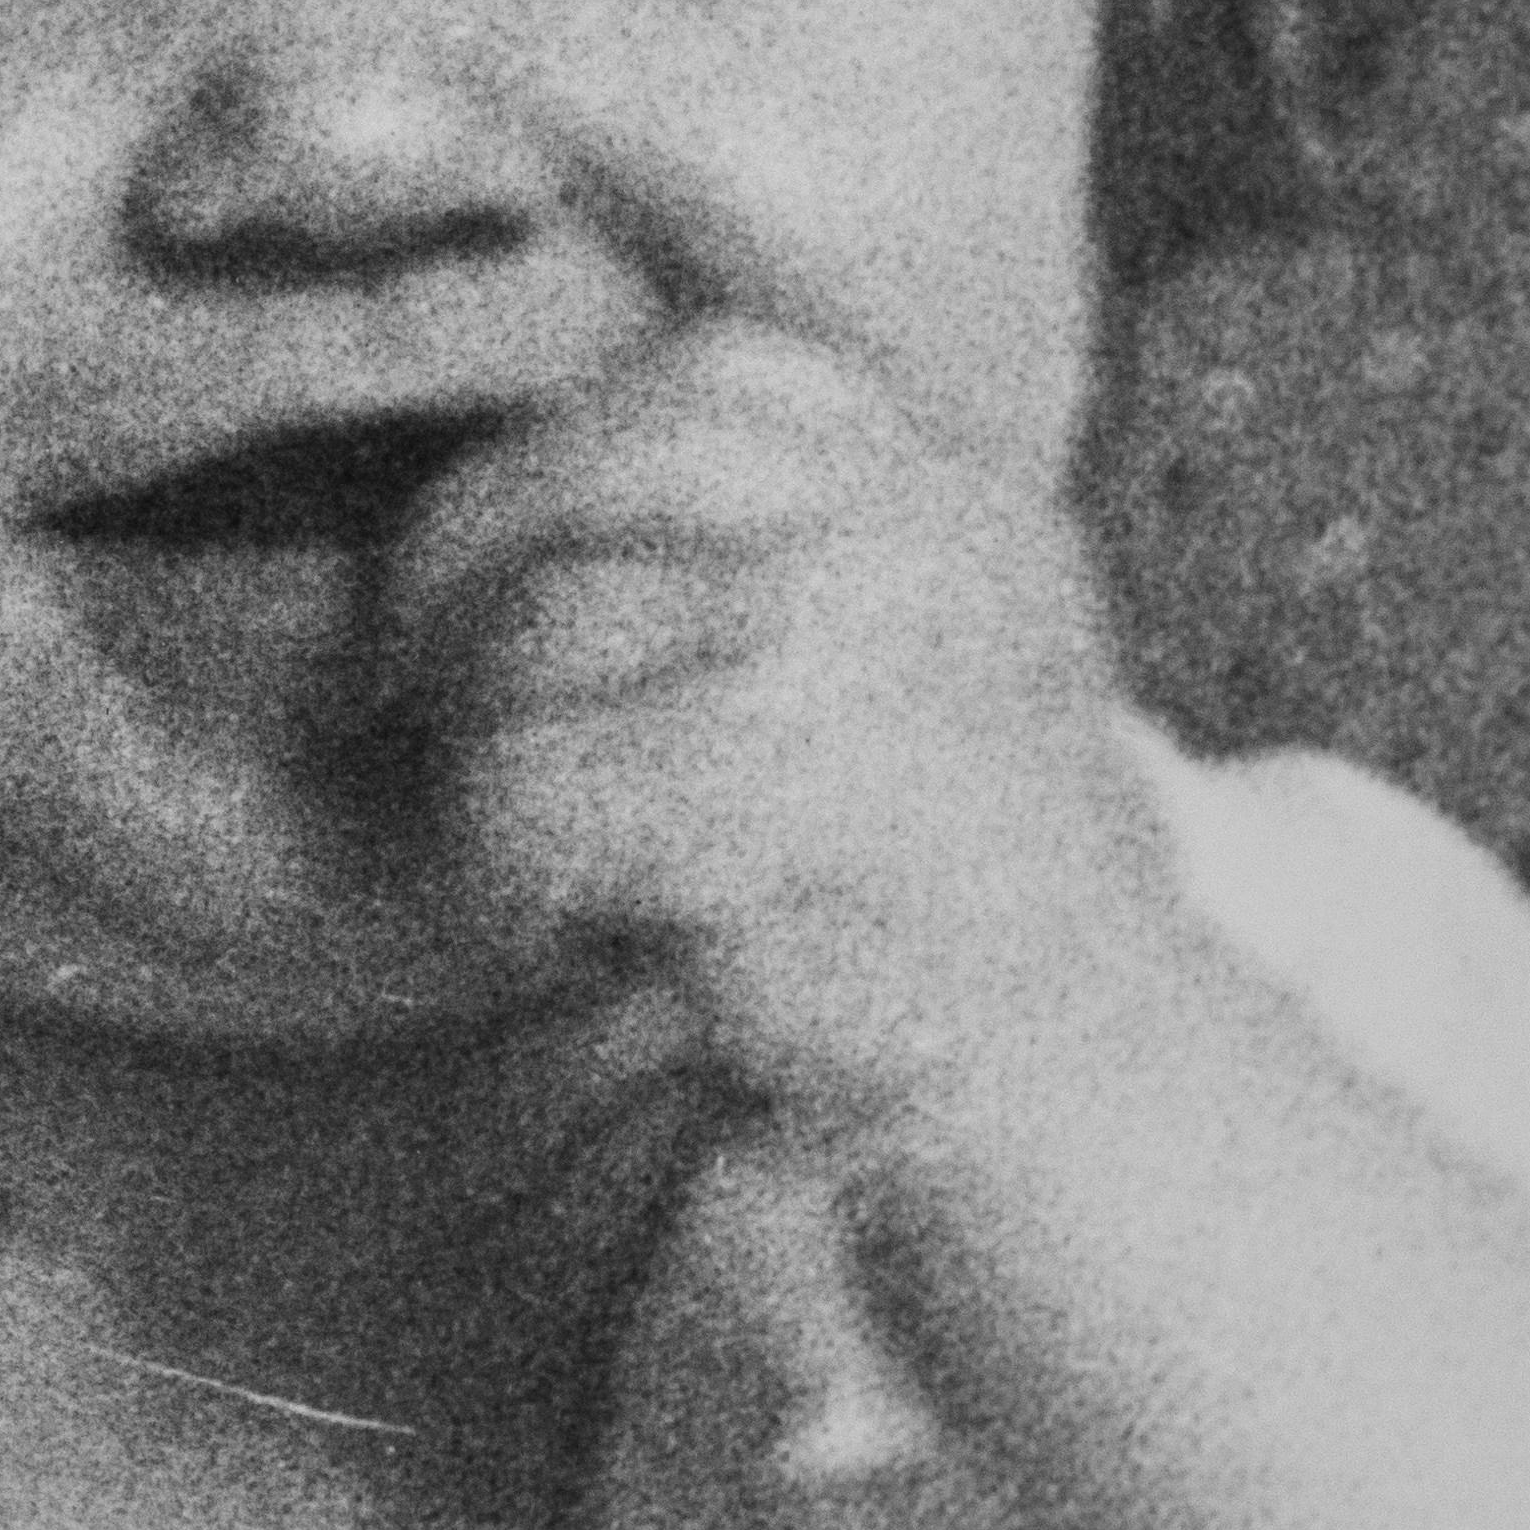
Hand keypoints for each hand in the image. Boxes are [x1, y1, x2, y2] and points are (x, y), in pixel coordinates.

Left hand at [379, 325, 1161, 1143]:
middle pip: (595, 464)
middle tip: (411, 696)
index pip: (718, 379)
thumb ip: (789, 595)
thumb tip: (512, 534)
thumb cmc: (981, 966)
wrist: (1118, 1150)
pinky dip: (512, 883)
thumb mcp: (937, 710)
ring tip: (558, 877)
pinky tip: (581, 947)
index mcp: (962, 513)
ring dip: (491, 767)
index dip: (560, 455)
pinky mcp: (767, 785)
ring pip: (534, 636)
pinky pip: (527, 788)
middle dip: (460, 574)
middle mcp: (913, 545)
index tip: (493, 570)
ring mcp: (848, 651)